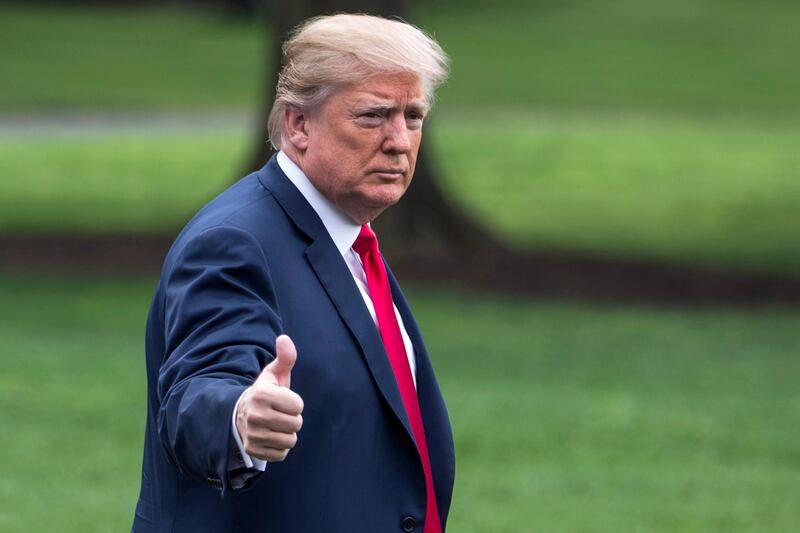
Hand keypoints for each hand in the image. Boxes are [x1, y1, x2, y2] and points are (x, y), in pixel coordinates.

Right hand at [236, 334, 303, 461]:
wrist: (240, 414)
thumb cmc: (265, 392)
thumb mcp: (274, 373)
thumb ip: (285, 357)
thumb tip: (284, 339)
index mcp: (262, 394)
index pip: (298, 406)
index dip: (294, 403)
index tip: (282, 400)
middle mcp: (255, 415)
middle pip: (296, 424)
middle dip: (292, 419)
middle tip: (279, 413)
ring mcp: (252, 434)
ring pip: (290, 441)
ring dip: (287, 433)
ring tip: (275, 424)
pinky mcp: (252, 450)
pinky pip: (281, 454)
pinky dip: (280, 447)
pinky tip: (270, 436)